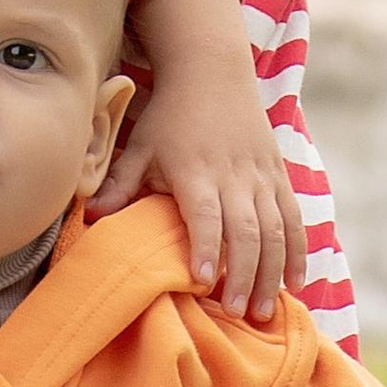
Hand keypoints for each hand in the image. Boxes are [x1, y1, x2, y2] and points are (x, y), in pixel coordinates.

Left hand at [92, 0, 305, 321]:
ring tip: (264, 312)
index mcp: (196, 171)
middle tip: (239, 314)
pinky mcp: (278, 176)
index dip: (206, 249)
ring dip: (273, 272)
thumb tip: (89, 216)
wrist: (212, 72)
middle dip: (245, 275)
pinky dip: (298, 252)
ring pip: (275, 230)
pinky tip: (296, 283)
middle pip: (246, 231)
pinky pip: (293, 218)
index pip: (205, 216)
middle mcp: (234, 176)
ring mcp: (261, 176)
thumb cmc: (170, 115)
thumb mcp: (141, 146)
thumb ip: (120, 184)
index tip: (204, 283)